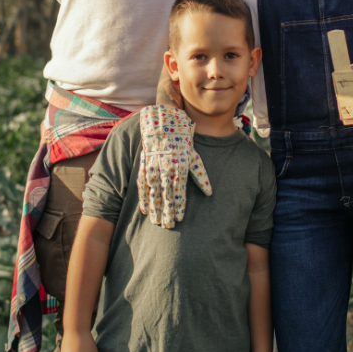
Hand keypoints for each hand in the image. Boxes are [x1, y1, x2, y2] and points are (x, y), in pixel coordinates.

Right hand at [137, 106, 212, 229]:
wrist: (163, 124)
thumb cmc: (181, 142)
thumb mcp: (193, 157)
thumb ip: (200, 176)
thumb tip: (210, 193)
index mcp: (179, 168)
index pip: (179, 192)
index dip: (179, 206)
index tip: (179, 219)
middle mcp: (166, 170)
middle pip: (166, 196)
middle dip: (167, 212)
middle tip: (168, 227)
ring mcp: (153, 168)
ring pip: (153, 193)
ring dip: (155, 209)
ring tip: (156, 223)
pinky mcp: (144, 166)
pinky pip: (142, 186)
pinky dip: (143, 199)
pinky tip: (144, 211)